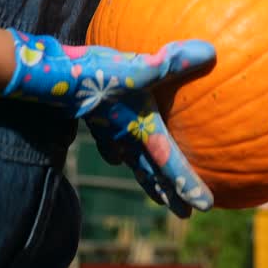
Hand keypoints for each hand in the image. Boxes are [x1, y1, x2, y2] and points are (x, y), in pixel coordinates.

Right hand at [2, 29, 215, 216]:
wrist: (56, 78)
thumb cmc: (101, 76)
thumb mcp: (139, 67)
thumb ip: (174, 62)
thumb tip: (211, 52)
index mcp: (143, 132)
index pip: (171, 166)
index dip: (189, 186)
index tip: (206, 207)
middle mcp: (128, 142)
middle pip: (152, 176)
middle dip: (170, 195)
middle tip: (185, 215)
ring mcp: (111, 138)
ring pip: (135, 167)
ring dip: (149, 183)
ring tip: (158, 196)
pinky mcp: (98, 126)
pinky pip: (116, 150)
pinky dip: (125, 158)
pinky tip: (122, 155)